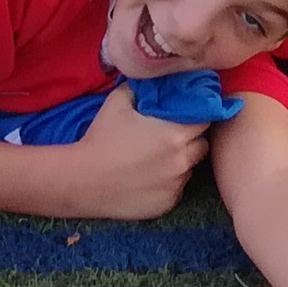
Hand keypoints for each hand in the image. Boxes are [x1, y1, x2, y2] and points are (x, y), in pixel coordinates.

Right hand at [65, 84, 207, 217]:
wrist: (82, 181)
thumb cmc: (101, 138)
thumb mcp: (118, 102)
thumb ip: (140, 88)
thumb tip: (150, 80)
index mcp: (175, 134)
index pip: (204, 120)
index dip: (197, 115)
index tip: (186, 114)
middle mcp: (182, 161)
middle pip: (201, 147)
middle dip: (191, 139)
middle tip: (171, 136)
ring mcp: (175, 186)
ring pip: (188, 170)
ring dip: (180, 163)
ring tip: (157, 159)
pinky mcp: (166, 206)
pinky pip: (175, 190)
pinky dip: (168, 184)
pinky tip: (148, 178)